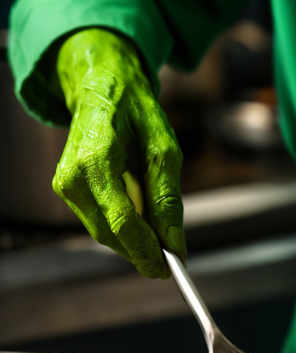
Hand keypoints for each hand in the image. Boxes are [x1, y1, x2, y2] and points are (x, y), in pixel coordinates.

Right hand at [53, 28, 183, 277]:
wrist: (99, 85)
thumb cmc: (134, 109)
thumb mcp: (163, 144)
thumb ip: (167, 195)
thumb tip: (175, 243)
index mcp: (95, 158)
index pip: (121, 219)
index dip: (146, 248)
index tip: (170, 267)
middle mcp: (72, 176)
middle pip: (110, 232)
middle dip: (143, 249)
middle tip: (174, 258)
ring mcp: (64, 185)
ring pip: (103, 231)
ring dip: (134, 239)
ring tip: (161, 234)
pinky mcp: (65, 190)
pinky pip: (98, 220)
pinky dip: (122, 225)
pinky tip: (141, 217)